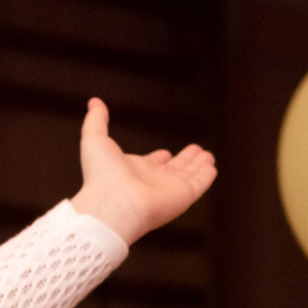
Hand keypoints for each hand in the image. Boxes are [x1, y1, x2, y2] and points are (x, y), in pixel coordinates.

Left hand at [66, 99, 216, 244]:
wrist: (113, 204)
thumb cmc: (101, 176)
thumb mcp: (95, 139)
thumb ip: (96, 121)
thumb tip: (94, 102)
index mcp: (133, 171)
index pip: (150, 164)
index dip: (158, 159)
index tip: (164, 153)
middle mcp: (152, 181)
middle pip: (173, 170)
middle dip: (184, 160)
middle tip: (195, 150)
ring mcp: (169, 190)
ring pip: (188, 175)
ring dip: (198, 165)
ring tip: (208, 155)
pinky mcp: (184, 196)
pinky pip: (199, 184)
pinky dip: (206, 176)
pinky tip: (212, 167)